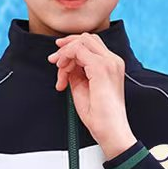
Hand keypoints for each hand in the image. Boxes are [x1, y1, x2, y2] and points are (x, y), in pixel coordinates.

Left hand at [47, 33, 136, 159]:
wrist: (110, 130)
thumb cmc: (100, 116)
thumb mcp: (84, 88)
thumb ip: (77, 73)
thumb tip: (67, 64)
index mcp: (112, 66)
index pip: (91, 44)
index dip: (72, 48)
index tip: (59, 60)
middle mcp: (113, 61)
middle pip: (86, 38)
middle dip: (67, 47)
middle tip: (54, 61)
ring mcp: (109, 63)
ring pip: (81, 42)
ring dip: (65, 55)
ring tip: (60, 75)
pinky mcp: (101, 68)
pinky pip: (78, 51)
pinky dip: (66, 60)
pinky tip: (63, 77)